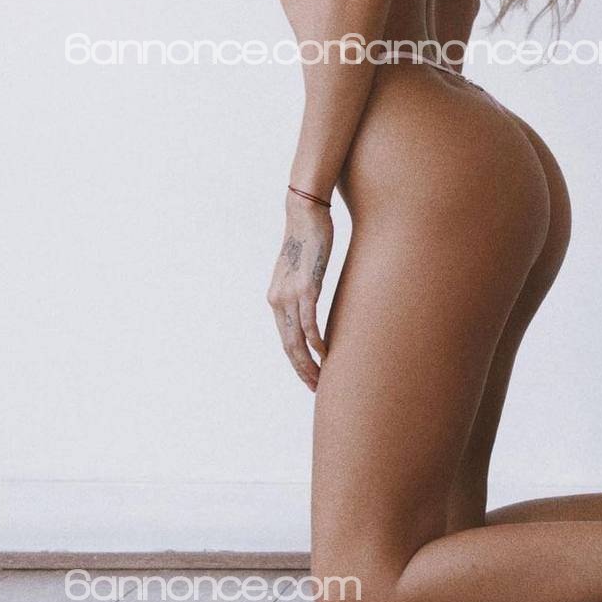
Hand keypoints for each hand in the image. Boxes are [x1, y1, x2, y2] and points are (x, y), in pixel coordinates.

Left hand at [266, 197, 333, 389]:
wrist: (304, 212)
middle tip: (316, 388)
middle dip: (301, 370)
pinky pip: (309, 322)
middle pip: (288, 346)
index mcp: (276, 298)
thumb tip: (314, 298)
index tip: (310, 376)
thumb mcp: (302, 269)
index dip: (296, 361)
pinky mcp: (306, 286)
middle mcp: (278, 300)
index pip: (285, 339)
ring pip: (296, 340)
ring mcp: (290, 294)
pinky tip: (325, 354)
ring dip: (309, 363)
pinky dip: (316, 342)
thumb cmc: (307, 238)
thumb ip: (304, 288)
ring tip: (322, 379)